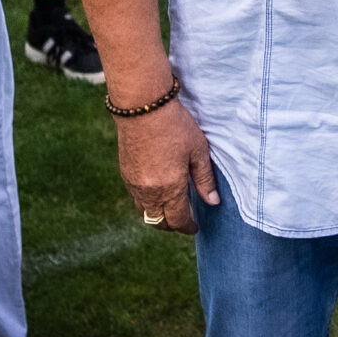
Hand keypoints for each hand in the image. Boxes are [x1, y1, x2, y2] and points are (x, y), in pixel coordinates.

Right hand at [115, 97, 219, 233]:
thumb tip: (212, 202)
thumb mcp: (198, 151)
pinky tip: (156, 193)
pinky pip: (135, 199)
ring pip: (144, 212)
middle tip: (183, 222)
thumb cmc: (175, 126)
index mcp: (169, 188)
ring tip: (170, 210)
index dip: (187, 227)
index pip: (177, 220)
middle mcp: (148, 192)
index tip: (195, 227)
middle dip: (171, 226)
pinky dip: (146, 203)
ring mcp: (133, 184)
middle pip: (158, 222)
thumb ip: (204, 179)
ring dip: (157, 216)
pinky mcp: (125, 174)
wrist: (143, 108)